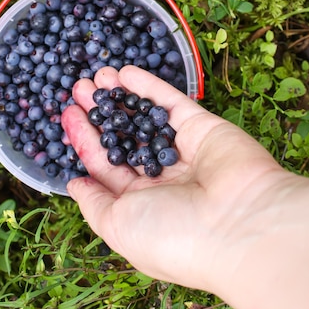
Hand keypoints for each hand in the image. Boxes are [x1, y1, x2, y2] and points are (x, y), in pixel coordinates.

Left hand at [61, 65, 286, 292]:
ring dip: (121, 95)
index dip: (85, 139)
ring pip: (146, 117)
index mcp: (141, 205)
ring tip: (96, 75)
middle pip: (123, 137)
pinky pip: (171, 103)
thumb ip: (94, 203)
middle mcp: (163, 179)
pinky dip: (149, 86)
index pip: (106, 165)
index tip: (67, 114)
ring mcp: (184, 152)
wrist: (240, 225)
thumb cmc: (172, 236)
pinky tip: (125, 72)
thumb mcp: (117, 226)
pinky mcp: (204, 128)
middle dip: (100, 112)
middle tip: (77, 87)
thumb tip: (74, 185)